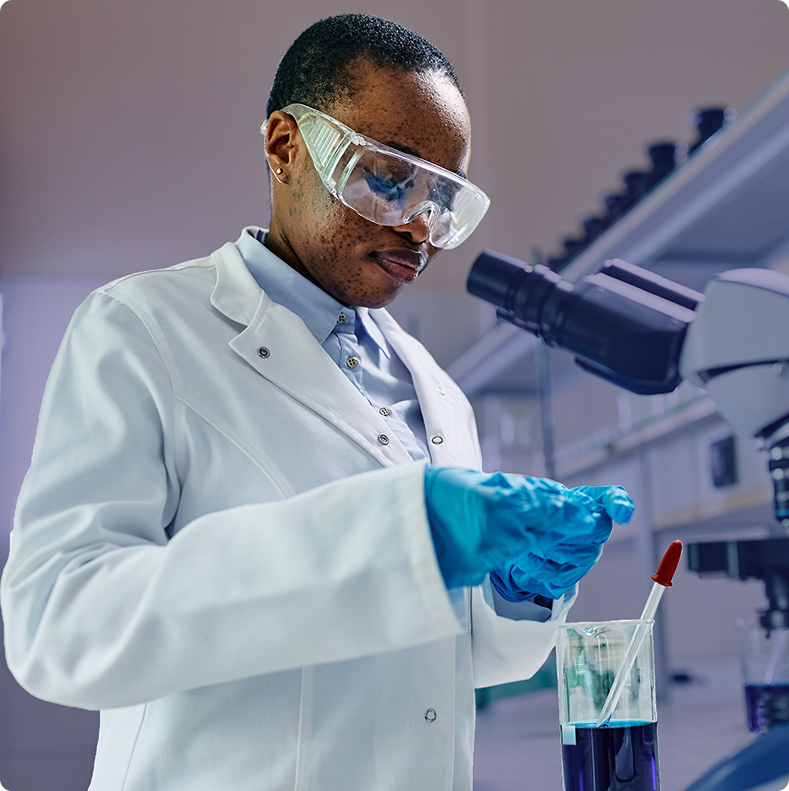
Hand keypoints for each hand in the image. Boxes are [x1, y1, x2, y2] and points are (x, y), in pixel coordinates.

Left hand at [423, 467, 631, 589]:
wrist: (421, 529)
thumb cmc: (452, 501)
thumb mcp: (494, 500)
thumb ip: (539, 508)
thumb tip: (581, 514)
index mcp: (543, 495)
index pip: (592, 497)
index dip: (612, 502)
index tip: (622, 513)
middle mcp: (546, 520)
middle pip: (590, 536)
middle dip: (571, 544)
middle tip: (537, 543)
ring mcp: (536, 545)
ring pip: (574, 562)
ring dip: (552, 564)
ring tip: (519, 557)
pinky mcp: (524, 569)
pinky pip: (554, 582)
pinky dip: (540, 581)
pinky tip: (517, 572)